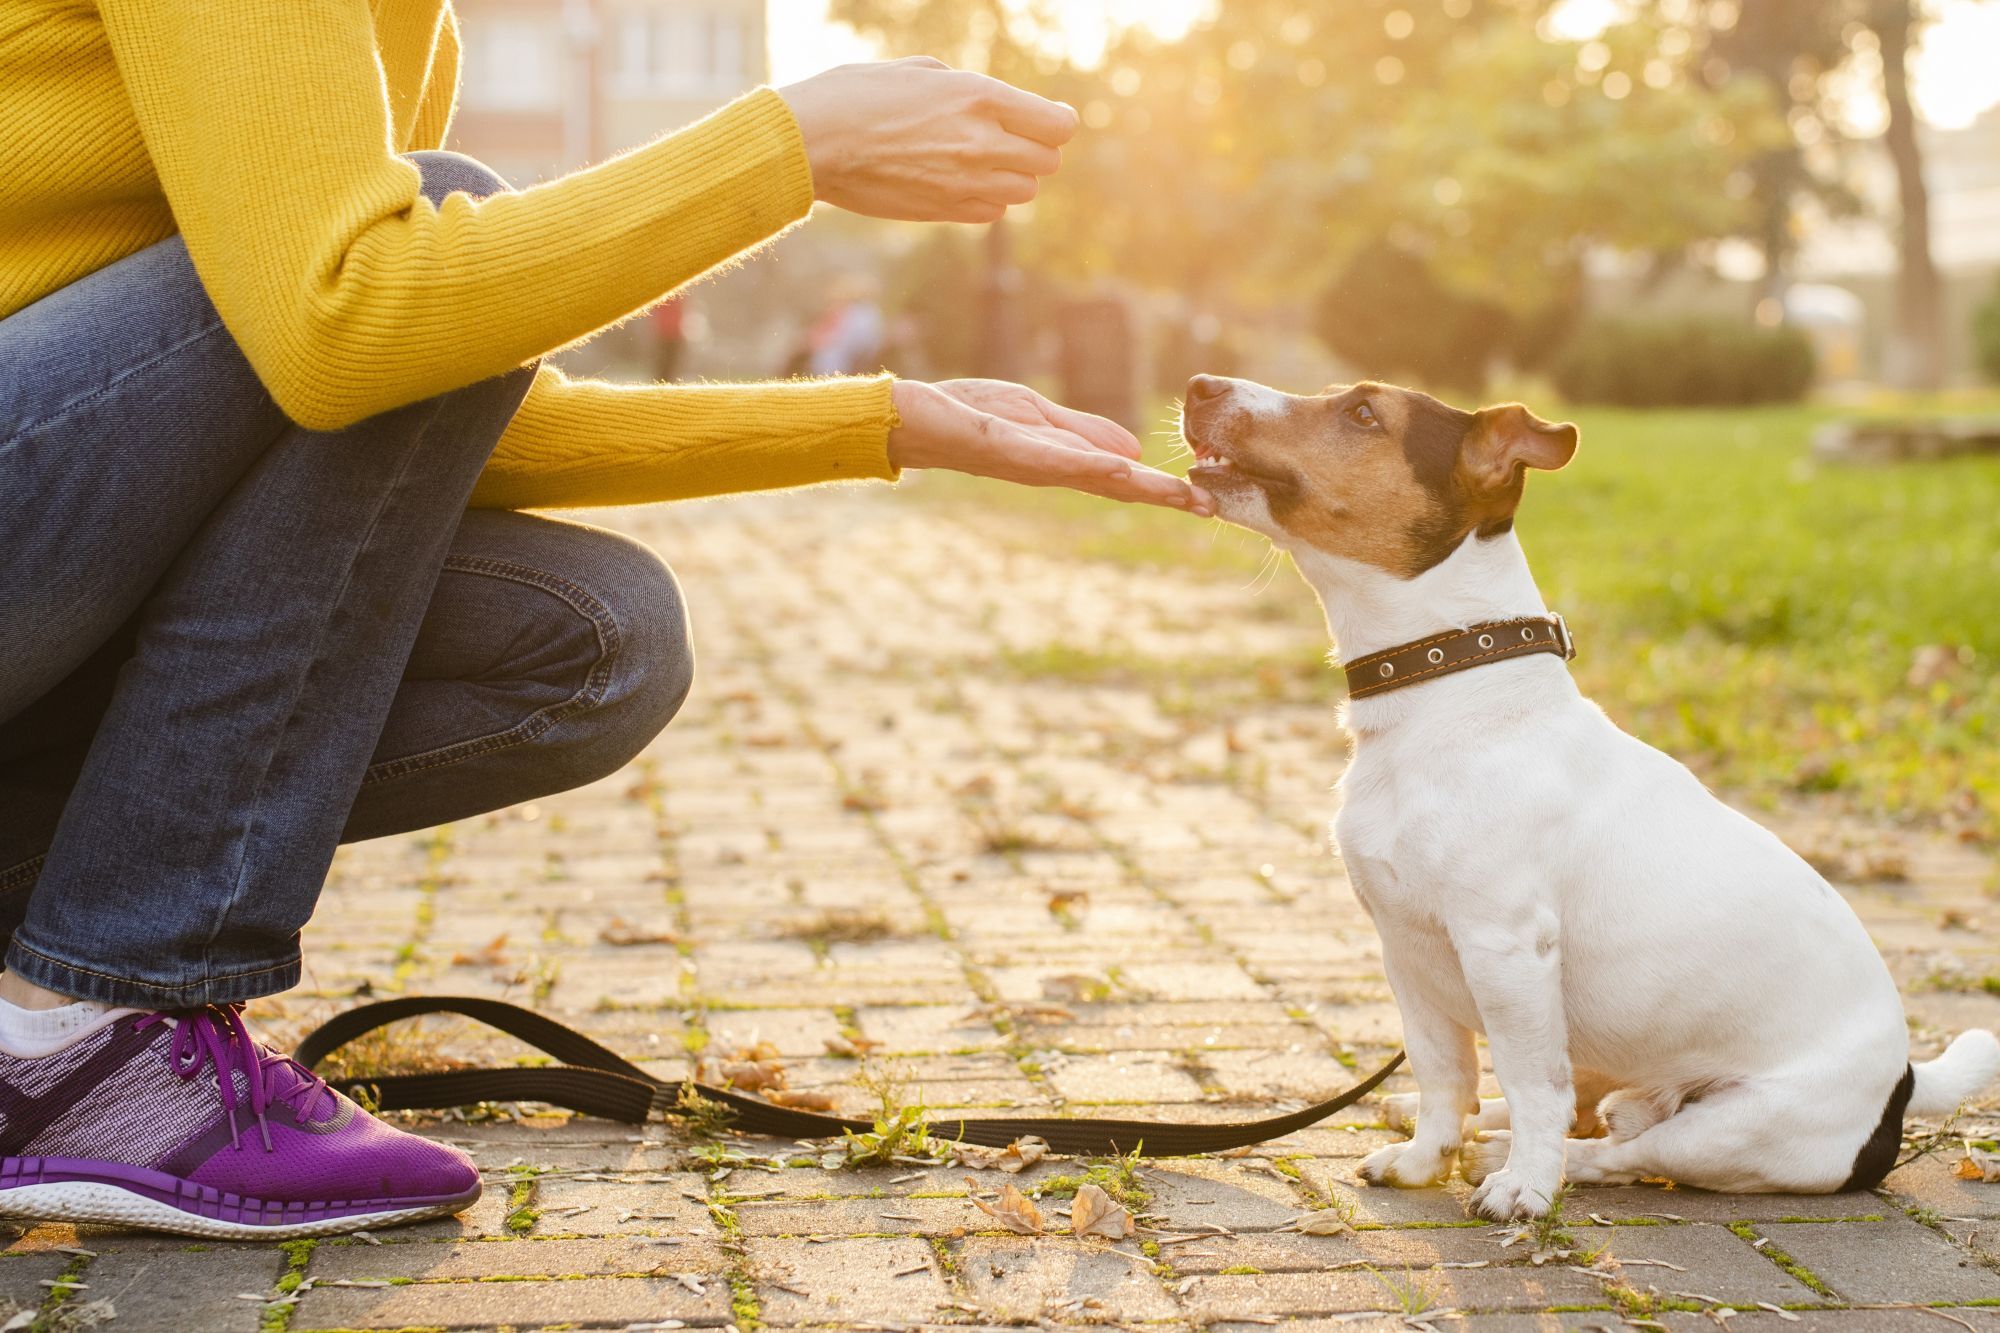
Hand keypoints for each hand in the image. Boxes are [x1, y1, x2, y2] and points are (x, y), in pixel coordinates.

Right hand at [778, 58, 1077, 222]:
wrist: (814, 143)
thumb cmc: (856, 95)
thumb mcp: (919, 71)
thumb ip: (967, 88)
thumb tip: (992, 103)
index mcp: (978, 97)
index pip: (1057, 125)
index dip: (1057, 122)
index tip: (1048, 120)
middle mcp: (980, 143)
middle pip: (1047, 162)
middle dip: (1035, 150)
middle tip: (1011, 140)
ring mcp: (964, 183)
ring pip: (1024, 192)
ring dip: (1012, 178)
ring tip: (982, 162)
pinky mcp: (944, 212)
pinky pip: (992, 214)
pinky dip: (987, 200)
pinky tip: (961, 182)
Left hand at [889, 380, 1214, 514]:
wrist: (910, 417)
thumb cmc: (969, 414)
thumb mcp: (1037, 417)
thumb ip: (1083, 433)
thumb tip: (1134, 454)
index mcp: (1060, 461)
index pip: (1119, 478)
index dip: (1161, 489)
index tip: (1205, 501)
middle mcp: (1048, 469)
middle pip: (1114, 485)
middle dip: (1160, 496)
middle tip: (1207, 508)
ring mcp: (1027, 462)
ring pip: (1090, 476)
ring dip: (1136, 485)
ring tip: (1178, 493)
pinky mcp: (1003, 447)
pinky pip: (1050, 458)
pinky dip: (1087, 464)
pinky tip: (1119, 469)